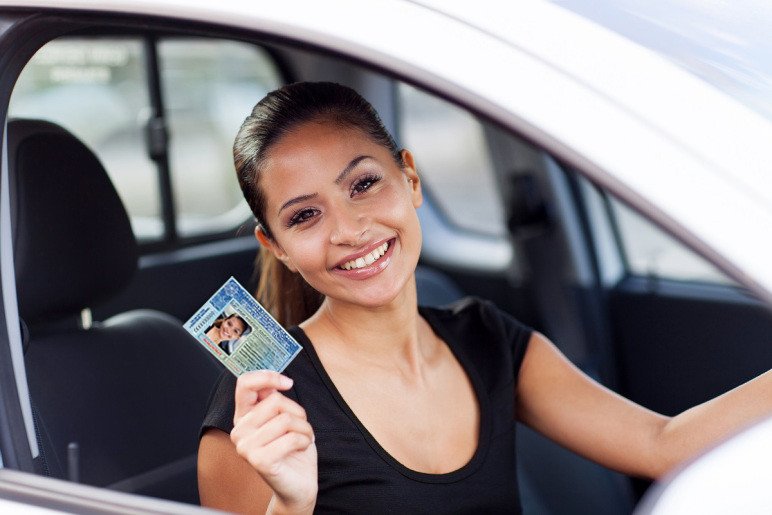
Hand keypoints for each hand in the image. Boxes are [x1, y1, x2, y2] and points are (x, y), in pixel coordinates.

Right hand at [231, 371, 316, 512]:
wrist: (297, 484)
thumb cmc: (292, 449)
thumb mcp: (284, 418)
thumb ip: (274, 400)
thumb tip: (276, 381)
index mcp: (243, 416)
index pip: (245, 384)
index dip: (267, 377)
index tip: (288, 382)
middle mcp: (239, 430)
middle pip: (275, 401)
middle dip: (298, 412)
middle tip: (300, 427)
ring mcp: (245, 446)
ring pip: (286, 419)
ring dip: (305, 428)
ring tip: (302, 439)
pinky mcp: (258, 460)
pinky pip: (292, 437)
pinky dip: (305, 441)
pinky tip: (301, 448)